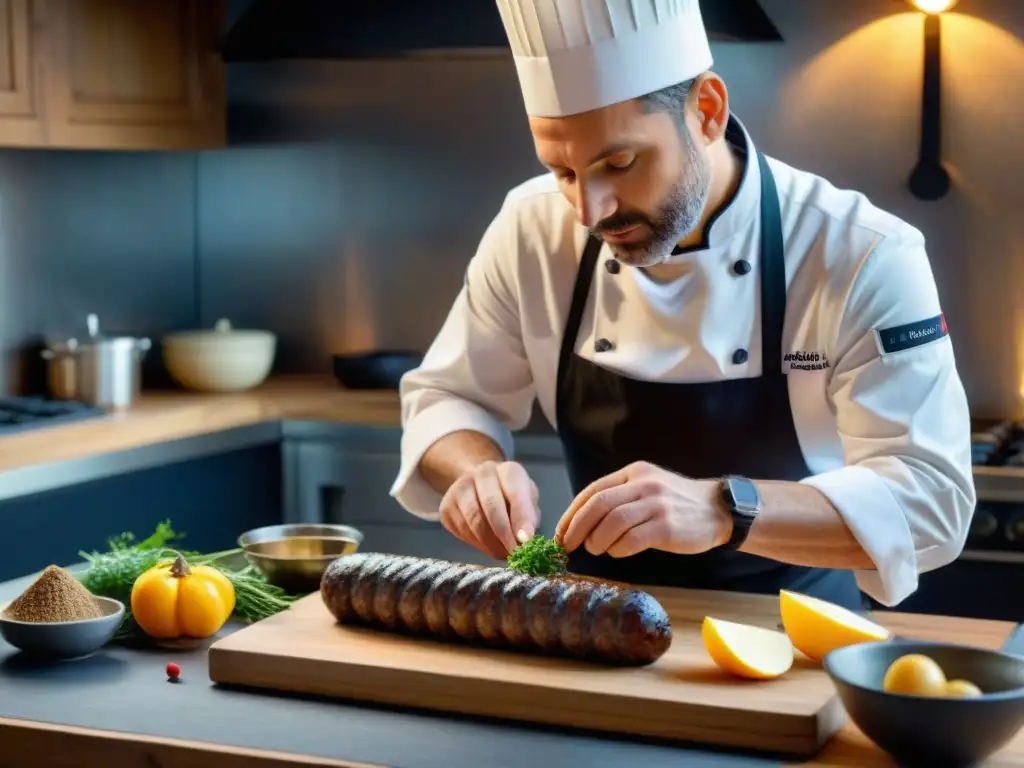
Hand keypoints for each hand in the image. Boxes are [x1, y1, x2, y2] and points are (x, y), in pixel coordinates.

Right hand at [439, 461, 540, 559]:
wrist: (480, 485)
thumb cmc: (511, 496)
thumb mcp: (528, 501)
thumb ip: (529, 517)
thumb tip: (525, 539)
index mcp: (508, 470)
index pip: (515, 493)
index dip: (521, 519)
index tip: (525, 541)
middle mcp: (482, 473)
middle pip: (491, 506)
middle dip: (504, 535)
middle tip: (513, 554)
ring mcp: (460, 488)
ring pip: (474, 521)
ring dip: (490, 544)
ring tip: (502, 554)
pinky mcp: (446, 506)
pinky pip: (461, 531)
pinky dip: (477, 544)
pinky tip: (487, 547)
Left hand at [554, 462, 731, 557]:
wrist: (719, 509)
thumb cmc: (677, 504)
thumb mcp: (648, 488)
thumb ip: (621, 498)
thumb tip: (582, 523)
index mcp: (634, 473)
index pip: (593, 491)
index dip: (572, 512)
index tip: (560, 531)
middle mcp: (644, 485)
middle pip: (598, 504)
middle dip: (576, 527)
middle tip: (567, 545)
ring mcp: (656, 505)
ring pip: (613, 522)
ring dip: (596, 540)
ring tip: (594, 549)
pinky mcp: (667, 527)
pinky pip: (632, 539)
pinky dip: (618, 548)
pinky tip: (617, 552)